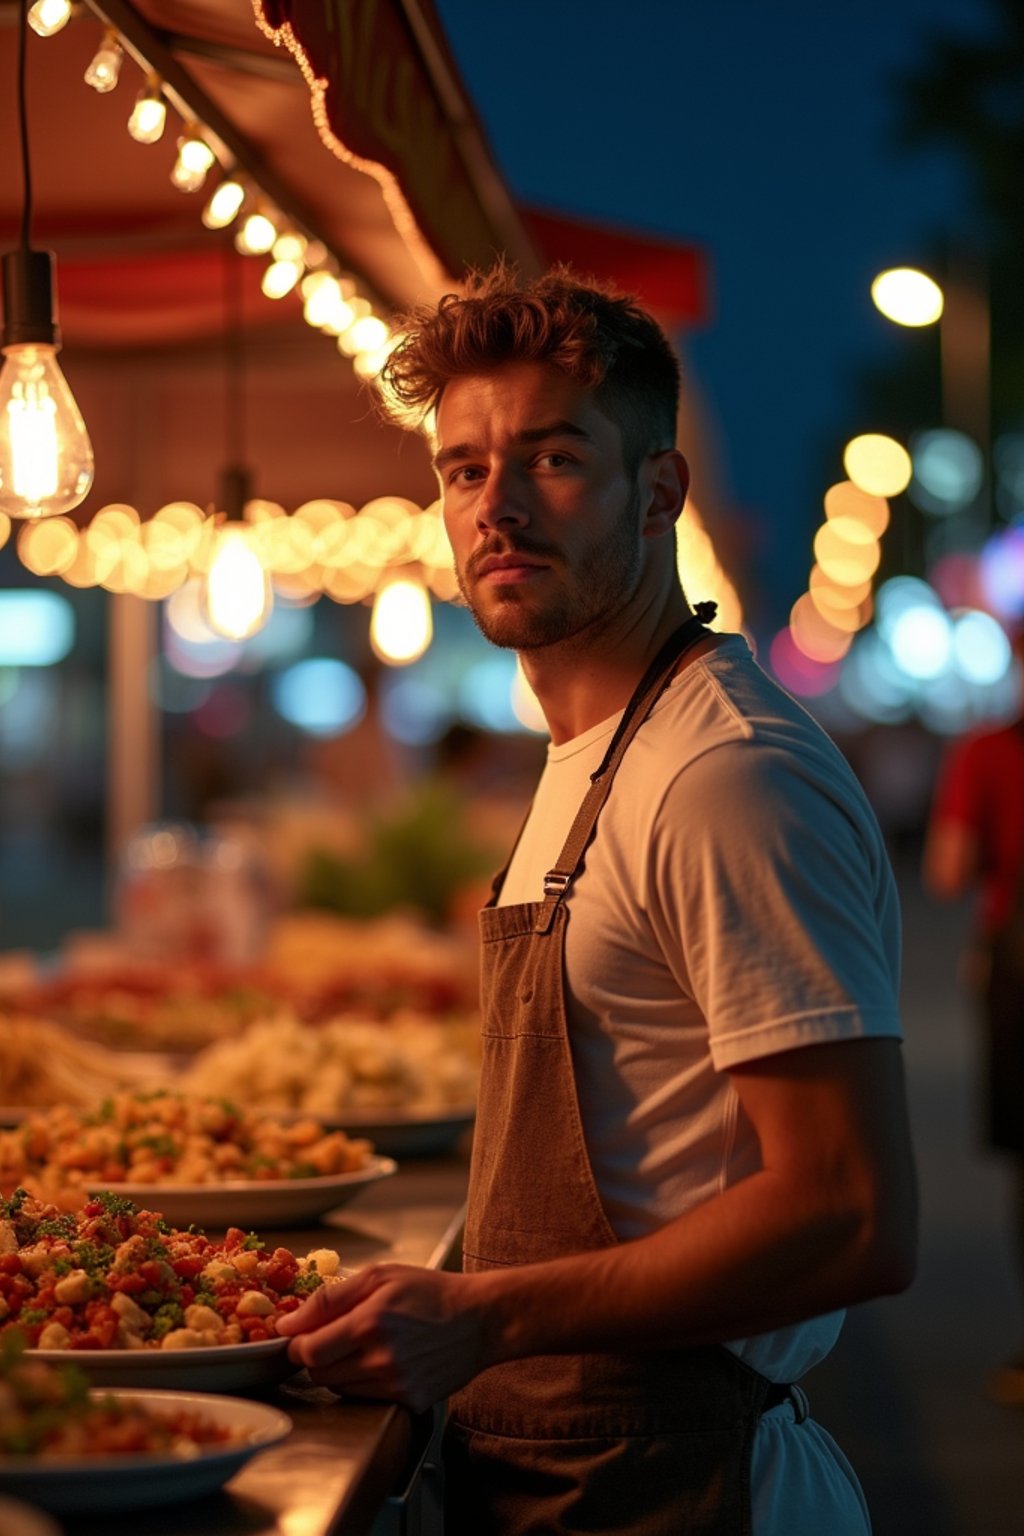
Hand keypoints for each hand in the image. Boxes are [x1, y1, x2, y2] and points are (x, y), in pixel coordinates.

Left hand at [276, 1264, 488, 1411]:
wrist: (480, 1319)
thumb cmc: (431, 1292)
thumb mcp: (380, 1276)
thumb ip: (330, 1298)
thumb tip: (287, 1322)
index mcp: (369, 1322)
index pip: (307, 1350)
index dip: (296, 1343)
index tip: (301, 1335)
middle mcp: (380, 1359)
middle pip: (318, 1374)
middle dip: (317, 1356)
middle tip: (335, 1337)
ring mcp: (395, 1385)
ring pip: (339, 1389)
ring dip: (340, 1370)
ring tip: (364, 1347)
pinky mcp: (408, 1402)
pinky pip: (365, 1399)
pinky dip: (364, 1384)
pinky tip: (383, 1363)